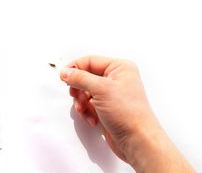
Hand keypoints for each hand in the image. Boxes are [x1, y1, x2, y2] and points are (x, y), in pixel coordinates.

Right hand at [60, 56, 192, 171]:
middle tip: (76, 95)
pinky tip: (92, 119)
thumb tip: (66, 72)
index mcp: (119, 68)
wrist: (138, 140)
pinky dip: (87, 112)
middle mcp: (116, 79)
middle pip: (86, 77)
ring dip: (81, 102)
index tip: (64, 77)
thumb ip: (80, 78)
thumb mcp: (101, 89)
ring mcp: (112, 95)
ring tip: (84, 109)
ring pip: (85, 92)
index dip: (75, 68)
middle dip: (78, 89)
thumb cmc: (128, 113)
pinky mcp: (108, 109)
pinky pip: (89, 105)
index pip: (90, 61)